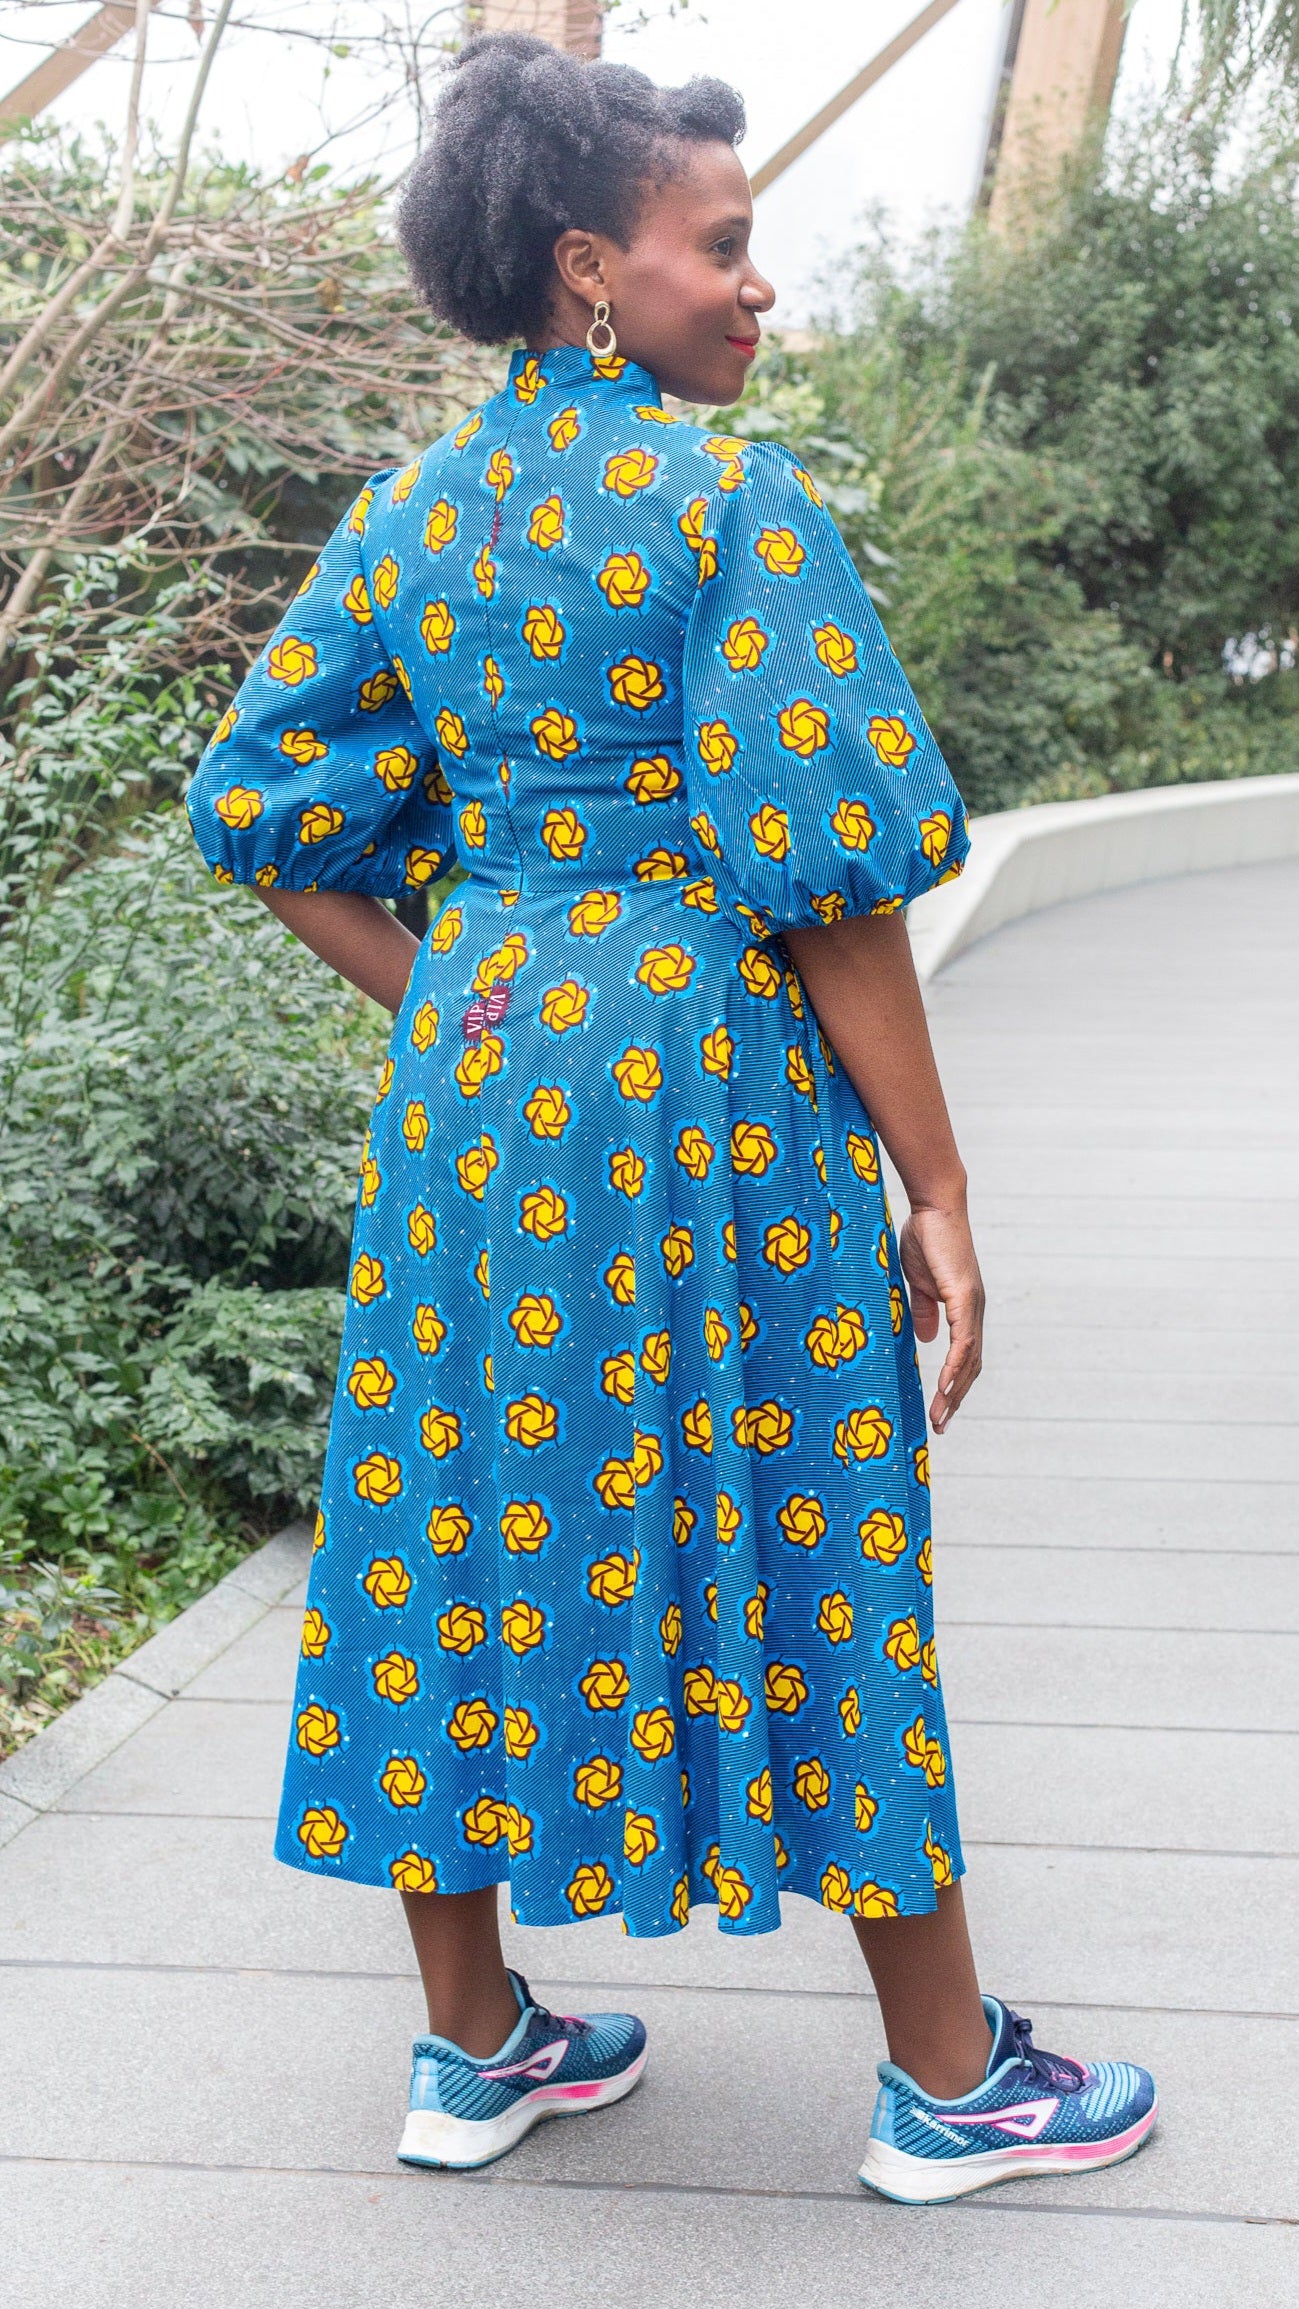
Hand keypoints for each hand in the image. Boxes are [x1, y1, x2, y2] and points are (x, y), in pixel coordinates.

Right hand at [898, 1203, 984, 1432]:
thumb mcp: (918, 1283)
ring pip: (970, 1360)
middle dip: (956, 1399)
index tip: (940, 1410)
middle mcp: (974, 1311)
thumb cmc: (925, 1238)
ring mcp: (972, 1305)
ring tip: (940, 1417)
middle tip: (939, 1427)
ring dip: (955, 1392)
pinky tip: (945, 1387)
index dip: (955, 1385)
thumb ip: (924, 1311)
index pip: (965, 1357)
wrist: (934, 1207)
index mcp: (963, 1309)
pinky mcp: (964, 1297)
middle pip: (972, 1367)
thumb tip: (928, 1341)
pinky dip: (956, 1367)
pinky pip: (963, 1341)